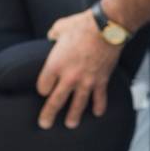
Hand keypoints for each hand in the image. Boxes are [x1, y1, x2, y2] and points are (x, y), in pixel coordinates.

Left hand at [35, 11, 121, 128]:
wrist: (107, 28)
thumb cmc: (81, 25)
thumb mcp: (59, 28)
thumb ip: (52, 35)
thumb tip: (51, 37)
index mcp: (55, 64)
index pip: (43, 86)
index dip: (42, 89)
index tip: (44, 90)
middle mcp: (68, 77)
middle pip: (56, 101)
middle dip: (49, 114)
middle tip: (44, 124)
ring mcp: (86, 81)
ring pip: (78, 105)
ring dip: (73, 116)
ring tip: (70, 125)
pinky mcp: (101, 81)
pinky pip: (99, 98)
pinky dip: (99, 107)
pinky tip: (97, 113)